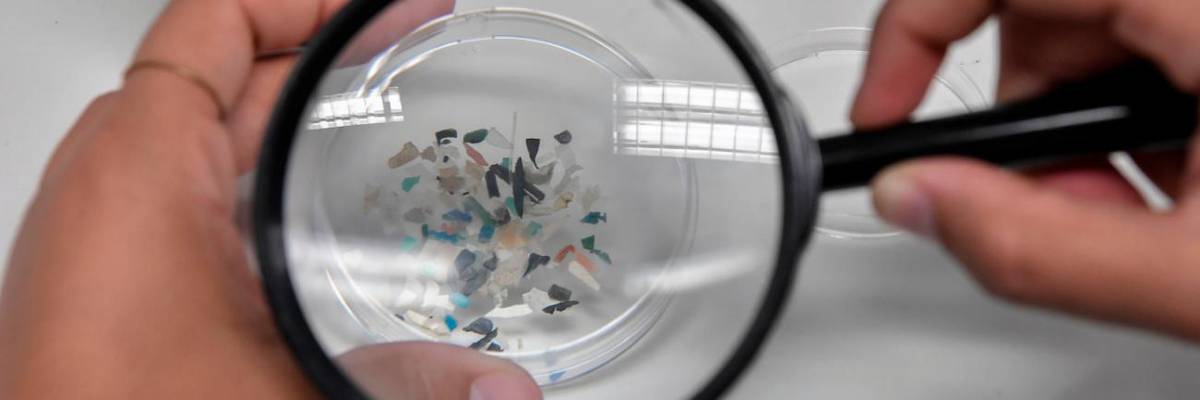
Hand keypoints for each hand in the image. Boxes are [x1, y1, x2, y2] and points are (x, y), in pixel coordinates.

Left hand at [0, 1, 539, 398]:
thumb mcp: (284, 396)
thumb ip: (402, 383)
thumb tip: (501, 388)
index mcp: (137, 176)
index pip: (216, 24)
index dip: (308, 2)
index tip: (389, 9)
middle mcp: (103, 188)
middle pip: (216, 68)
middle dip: (318, 50)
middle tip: (404, 46)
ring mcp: (97, 231)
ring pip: (193, 126)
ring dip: (277, 104)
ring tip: (360, 101)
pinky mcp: (103, 275)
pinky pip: (176, 181)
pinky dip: (244, 162)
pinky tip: (299, 200)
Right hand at [852, 0, 1199, 340]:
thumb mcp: (1194, 278)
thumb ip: (1040, 246)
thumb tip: (916, 199)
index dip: (918, 24)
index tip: (886, 107)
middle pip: (1037, 8)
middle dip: (1012, 110)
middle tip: (1035, 190)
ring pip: (1082, 36)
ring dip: (1065, 132)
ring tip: (1115, 210)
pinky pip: (1136, 54)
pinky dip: (1111, 128)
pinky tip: (1154, 193)